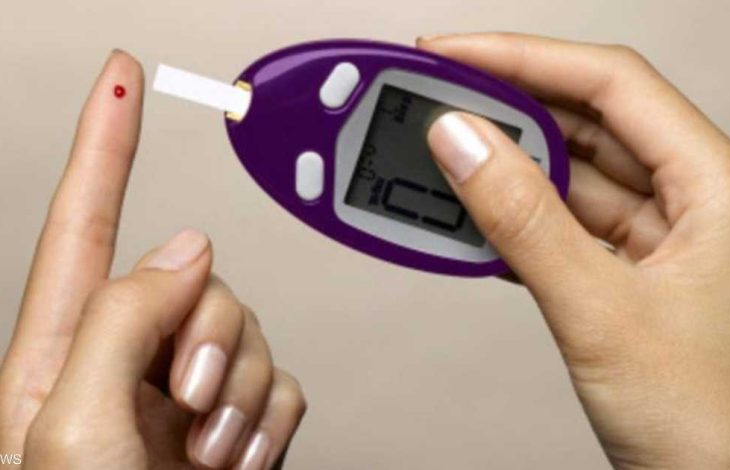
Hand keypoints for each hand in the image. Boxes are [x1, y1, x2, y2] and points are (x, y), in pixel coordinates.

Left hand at [0, 51, 304, 468]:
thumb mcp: (71, 429)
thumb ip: (123, 318)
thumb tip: (186, 248)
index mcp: (59, 353)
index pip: (84, 221)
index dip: (104, 143)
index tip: (120, 78)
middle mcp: (127, 363)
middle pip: (200, 283)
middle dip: (211, 335)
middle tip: (186, 404)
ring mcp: (184, 396)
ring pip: (251, 333)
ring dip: (242, 391)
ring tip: (206, 452)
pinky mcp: (234, 426)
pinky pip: (281, 384)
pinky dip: (269, 418)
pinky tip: (235, 456)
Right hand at [421, 33, 729, 467]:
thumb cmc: (717, 427)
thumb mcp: (602, 313)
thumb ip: (524, 221)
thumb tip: (463, 143)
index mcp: (718, 188)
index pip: (611, 83)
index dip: (524, 58)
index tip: (453, 55)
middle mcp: (698, 202)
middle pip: (592, 121)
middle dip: (510, 106)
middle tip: (436, 100)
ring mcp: (667, 242)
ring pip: (577, 176)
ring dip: (511, 166)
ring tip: (445, 155)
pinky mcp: (638, 279)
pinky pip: (571, 226)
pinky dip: (521, 218)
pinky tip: (478, 218)